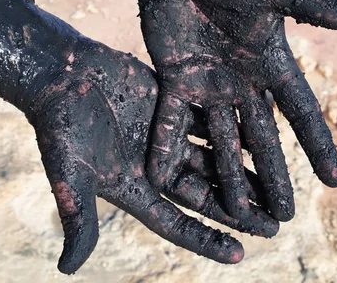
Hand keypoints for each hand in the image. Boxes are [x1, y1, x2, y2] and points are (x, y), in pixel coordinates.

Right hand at [24, 37, 277, 273]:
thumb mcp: (70, 176)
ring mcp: (164, 135)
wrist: (59, 74)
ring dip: (243, 173)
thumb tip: (67, 271)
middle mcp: (154, 165)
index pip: (175, 222)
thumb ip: (78, 218)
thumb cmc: (59, 126)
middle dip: (237, 210)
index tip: (241, 255)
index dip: (206, 239)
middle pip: (204, 193)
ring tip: (277, 187)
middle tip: (274, 225)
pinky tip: (261, 137)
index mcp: (133, 187)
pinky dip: (232, 130)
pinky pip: (208, 121)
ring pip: (212, 158)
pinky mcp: (170, 104)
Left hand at [134, 0, 336, 222]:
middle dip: (272, 176)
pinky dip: (168, 151)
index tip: (335, 181)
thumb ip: (320, 6)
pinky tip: (167, 182)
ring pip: (220, 141)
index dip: (317, 145)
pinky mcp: (173, 82)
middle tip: (282, 216)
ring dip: (227, 178)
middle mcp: (241, 82)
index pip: (300, 112)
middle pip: (261, 139)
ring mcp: (206, 85)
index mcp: (270, 62)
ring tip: (236, 214)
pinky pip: (170, 123)